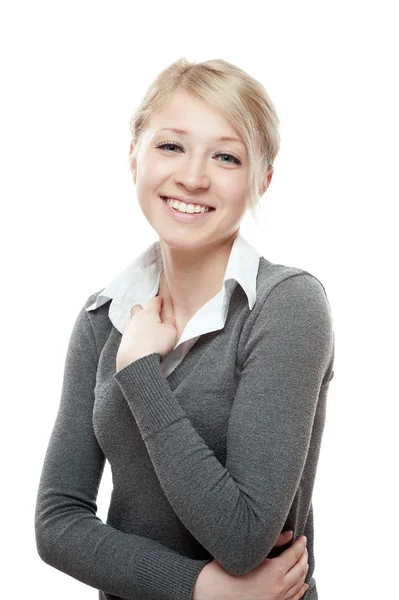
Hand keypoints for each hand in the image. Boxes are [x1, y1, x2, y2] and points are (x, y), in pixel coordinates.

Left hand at [115, 296, 176, 372]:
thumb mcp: (170, 333)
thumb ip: (171, 324)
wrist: (135, 362)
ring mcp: (128, 330)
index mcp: (148, 313)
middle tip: (150, 313)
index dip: (158, 300)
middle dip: (143, 308)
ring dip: (137, 321)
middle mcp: (136, 319)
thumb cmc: (155, 344)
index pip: (153, 302)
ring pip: (131, 320)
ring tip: (145, 327)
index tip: (161, 300)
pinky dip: (134, 334)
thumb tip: (169, 320)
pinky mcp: (123, 342)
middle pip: (137, 308)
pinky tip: (139, 340)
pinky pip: (129, 333)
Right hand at [193, 533, 308, 599]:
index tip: (302, 538)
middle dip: (303, 557)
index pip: (294, 555)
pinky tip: (302, 584)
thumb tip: (289, 534)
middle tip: (303, 547)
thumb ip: (273, 543)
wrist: (211, 593)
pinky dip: (300, 590)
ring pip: (298, 585)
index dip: (300, 545)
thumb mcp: (249, 552)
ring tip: (303, 561)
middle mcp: (278, 588)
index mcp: (274, 572)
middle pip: (300, 570)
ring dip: (303, 572)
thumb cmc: (226, 570)